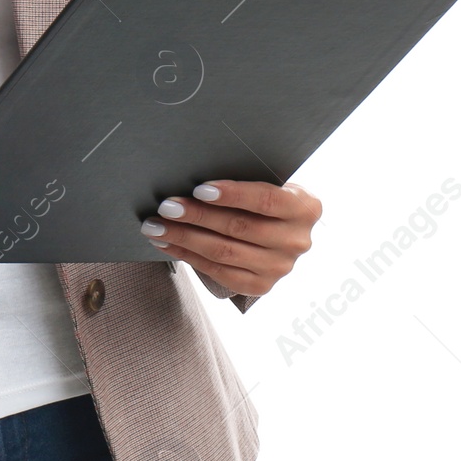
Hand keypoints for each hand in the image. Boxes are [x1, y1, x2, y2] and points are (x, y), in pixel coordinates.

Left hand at [140, 180, 320, 297]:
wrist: (280, 229)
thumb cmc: (264, 197)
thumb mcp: (267, 182)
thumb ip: (244, 179)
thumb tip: (192, 175)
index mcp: (305, 207)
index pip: (265, 200)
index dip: (232, 195)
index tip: (198, 189)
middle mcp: (297, 241)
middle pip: (239, 228)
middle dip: (197, 216)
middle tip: (166, 207)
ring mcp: (280, 267)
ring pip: (224, 252)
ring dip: (184, 238)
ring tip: (156, 226)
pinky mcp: (261, 286)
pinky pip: (219, 272)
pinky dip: (188, 256)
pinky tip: (167, 243)